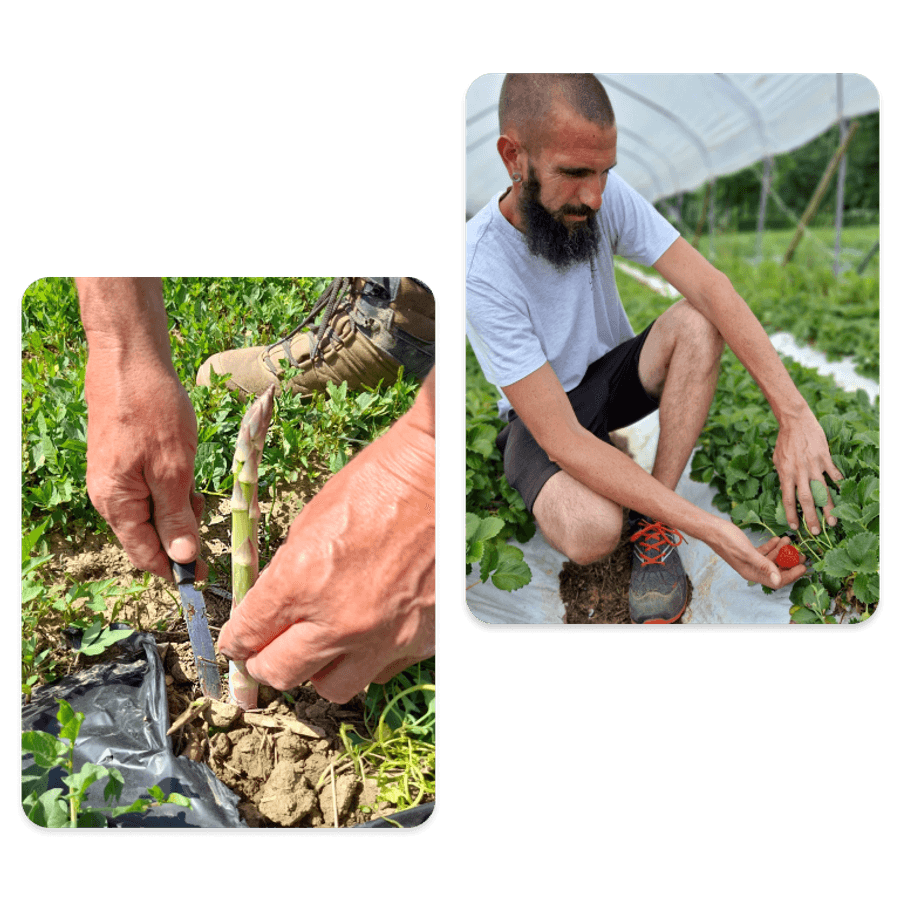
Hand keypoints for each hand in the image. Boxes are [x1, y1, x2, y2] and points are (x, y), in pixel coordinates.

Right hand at [84, 353, 203, 580]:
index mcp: (117, 505)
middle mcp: (109, 497)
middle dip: (180, 538)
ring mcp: (114, 478)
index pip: (146, 555)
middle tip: (208, 523)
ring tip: (197, 493)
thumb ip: (176, 517)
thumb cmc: (153, 411)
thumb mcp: (173, 470)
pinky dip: (171, 491)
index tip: (206, 576)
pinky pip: (149, 490)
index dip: (177, 570)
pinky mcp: (123, 461)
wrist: (131, 360)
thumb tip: (183, 558)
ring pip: (151, 513)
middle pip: (148, 537)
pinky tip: (186, 477)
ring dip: (178, 512)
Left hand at [218, 381, 435, 704]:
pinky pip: (379, 672)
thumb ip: (285, 572)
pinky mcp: (416, 640)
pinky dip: (366, 659)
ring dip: (317, 669)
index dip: (236, 641)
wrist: (432, 476)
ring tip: (320, 645)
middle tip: (266, 651)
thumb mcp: (310, 520)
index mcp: (302, 583)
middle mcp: (339, 620)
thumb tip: (270, 605)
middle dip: (264, 663)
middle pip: (281, 674)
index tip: (237, 642)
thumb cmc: (373, 484)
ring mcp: (382, 636)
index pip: (249, 636)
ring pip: (331, 688)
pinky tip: (365, 633)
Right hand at [708, 521, 805, 590]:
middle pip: (776, 570)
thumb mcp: (748, 553)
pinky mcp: (749, 552)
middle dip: (790, 562)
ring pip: (772, 560)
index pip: (777, 580)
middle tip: (801, 552)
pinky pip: (765, 552)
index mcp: (752, 573)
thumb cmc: (727, 540)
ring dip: (782, 551)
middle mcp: (752, 569)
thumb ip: (764, 566)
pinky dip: (772, 546)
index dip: (792, 575)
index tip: (803, 566)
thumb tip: (778, 580)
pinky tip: (777, 539)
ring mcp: (751, 560)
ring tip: (788, 539)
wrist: (712, 529)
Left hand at [772, 408, 842, 534]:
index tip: (794, 526)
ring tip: (832, 522)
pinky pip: (833, 472)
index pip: (787, 499)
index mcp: (786, 473)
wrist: (795, 422)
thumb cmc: (784, 442)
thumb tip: (787, 491)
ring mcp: (813, 465)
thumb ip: (782, 476)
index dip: (791, 514)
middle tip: (815, 532)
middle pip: (806, 500)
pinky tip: (841, 491)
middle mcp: (799, 472)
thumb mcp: (777, 460)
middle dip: (810, 518)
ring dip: (827, 508)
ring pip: (822, 491)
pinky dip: (838, 482)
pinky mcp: (824, 457)